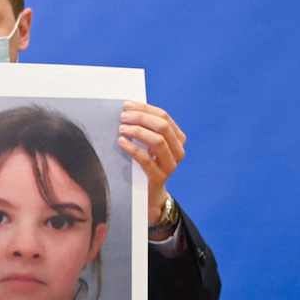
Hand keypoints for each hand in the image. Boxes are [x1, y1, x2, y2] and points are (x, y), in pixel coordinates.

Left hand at [117, 101, 186, 222]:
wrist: (149, 194)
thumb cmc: (147, 163)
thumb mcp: (150, 144)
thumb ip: (146, 127)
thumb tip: (129, 108)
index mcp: (178, 138)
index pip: (164, 116)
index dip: (145, 108)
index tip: (127, 105)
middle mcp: (178, 150)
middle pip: (162, 126)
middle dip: (141, 118)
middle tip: (123, 117)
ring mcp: (170, 165)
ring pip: (158, 141)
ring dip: (137, 131)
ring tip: (121, 129)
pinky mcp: (159, 177)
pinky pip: (146, 160)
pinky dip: (133, 148)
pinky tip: (122, 142)